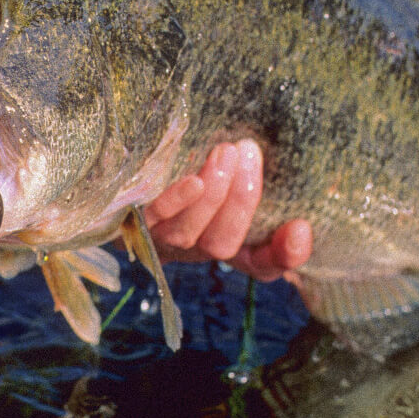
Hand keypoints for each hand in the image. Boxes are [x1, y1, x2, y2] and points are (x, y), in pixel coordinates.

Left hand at [145, 139, 312, 280]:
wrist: (118, 178)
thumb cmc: (185, 171)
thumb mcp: (220, 174)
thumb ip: (247, 171)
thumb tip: (270, 153)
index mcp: (223, 241)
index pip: (261, 264)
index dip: (284, 255)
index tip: (300, 228)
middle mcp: (193, 249)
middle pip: (223, 245)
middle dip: (242, 201)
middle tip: (250, 153)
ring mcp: (159, 239)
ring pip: (190, 233)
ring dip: (214, 195)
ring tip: (225, 153)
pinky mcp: (129, 223)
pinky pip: (154, 218)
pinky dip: (176, 201)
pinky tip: (193, 180)